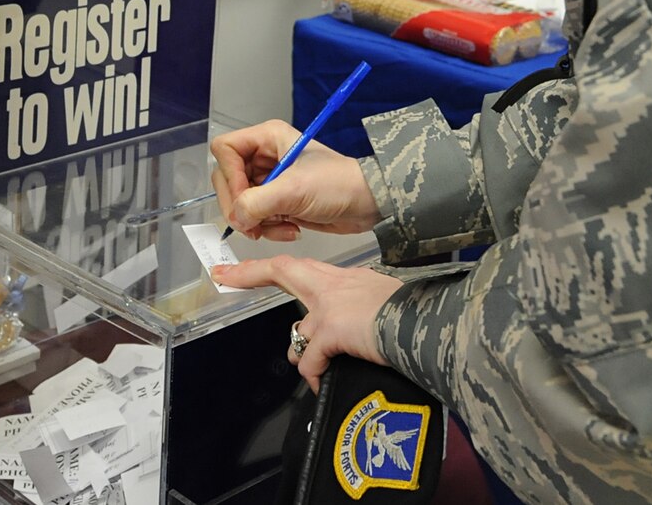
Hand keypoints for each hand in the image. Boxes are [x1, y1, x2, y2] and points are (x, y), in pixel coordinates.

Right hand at [211, 120, 378, 240]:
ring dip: (255, 221)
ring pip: (239, 202)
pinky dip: (267, 228)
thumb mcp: (295, 190)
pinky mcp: (277, 201)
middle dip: (239, 206)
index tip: (244, 198)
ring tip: (279, 227)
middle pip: (227, 179)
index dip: (229, 176)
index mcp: (267, 138)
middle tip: (252, 225)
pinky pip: (255, 217)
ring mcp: (269, 180)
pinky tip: (290, 229)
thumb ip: (258, 202)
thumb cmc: (338, 184)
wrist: (367, 204)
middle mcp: (264, 156)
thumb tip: (236, 217)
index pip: (225, 151)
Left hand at [213, 257, 401, 391]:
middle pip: (285, 272)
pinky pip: (310, 361)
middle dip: (251, 274)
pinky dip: (315, 376)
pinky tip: (324, 385)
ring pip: (300, 331)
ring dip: (304, 351)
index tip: (246, 267)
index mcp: (349, 279)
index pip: (305, 267)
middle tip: (225, 277)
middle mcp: (335, 286)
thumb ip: (362, 308)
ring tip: (317, 367)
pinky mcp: (331, 329)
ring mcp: (329, 306)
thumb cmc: (416, 315)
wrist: (425, 323)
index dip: (274, 267)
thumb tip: (354, 330)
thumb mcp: (386, 302)